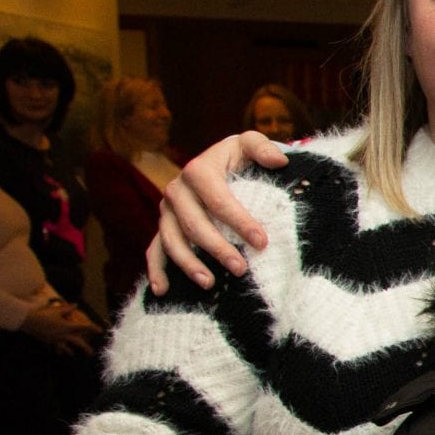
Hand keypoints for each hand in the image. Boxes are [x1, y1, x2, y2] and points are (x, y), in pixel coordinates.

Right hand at [22, 302, 99, 355]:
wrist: (26, 320)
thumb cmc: (42, 314)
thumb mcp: (56, 310)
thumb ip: (67, 308)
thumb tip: (75, 305)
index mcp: (66, 326)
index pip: (83, 327)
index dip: (92, 328)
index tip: (100, 331)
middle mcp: (62, 335)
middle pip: (77, 343)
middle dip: (85, 348)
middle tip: (91, 353)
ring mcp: (54, 339)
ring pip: (65, 348)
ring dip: (69, 351)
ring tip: (72, 354)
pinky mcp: (46, 341)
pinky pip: (53, 347)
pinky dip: (56, 349)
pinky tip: (57, 352)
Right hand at [146, 130, 286, 293]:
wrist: (219, 162)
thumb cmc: (238, 157)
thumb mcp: (249, 144)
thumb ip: (263, 148)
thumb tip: (279, 160)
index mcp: (199, 170)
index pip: (219, 201)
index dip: (240, 222)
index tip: (262, 242)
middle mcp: (177, 190)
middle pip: (194, 225)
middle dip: (217, 249)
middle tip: (241, 269)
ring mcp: (166, 210)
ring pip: (171, 240)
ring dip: (189, 264)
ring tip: (209, 284)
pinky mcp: (163, 225)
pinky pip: (154, 249)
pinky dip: (156, 270)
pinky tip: (162, 290)